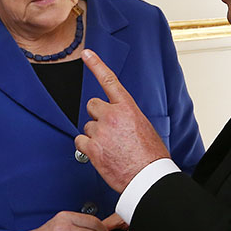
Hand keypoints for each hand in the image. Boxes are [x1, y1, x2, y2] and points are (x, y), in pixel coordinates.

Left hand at [75, 50, 169, 191]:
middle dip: (97, 116)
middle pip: (92, 106)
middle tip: (108, 131)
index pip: (109, 80)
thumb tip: (118, 120)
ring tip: (110, 148)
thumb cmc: (150, 156)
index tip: (87, 54)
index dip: (96, 65)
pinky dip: (87, 148)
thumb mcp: (144, 127)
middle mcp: (112, 116)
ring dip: (94, 135)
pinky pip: (80, 141)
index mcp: (128, 108)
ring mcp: (100, 131)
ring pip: (87, 126)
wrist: (148, 177)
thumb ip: (127, 117)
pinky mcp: (92, 148)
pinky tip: (100, 154)